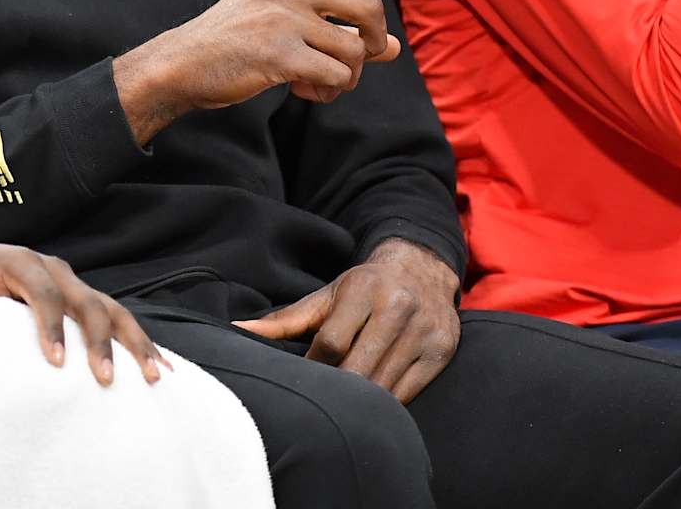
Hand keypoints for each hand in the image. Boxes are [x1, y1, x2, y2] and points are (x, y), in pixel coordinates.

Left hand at [0, 242, 168, 385]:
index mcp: (25, 262)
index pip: (44, 292)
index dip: (52, 324)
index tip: (56, 361)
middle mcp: (57, 271)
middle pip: (88, 302)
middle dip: (100, 341)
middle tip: (105, 379)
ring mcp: (74, 285)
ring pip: (113, 310)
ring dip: (135, 342)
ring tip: (153, 376)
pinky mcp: (84, 300)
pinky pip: (117, 319)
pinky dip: (139, 342)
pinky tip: (161, 367)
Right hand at [113, 0, 437, 142]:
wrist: (183, 62)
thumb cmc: (235, 41)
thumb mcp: (283, 20)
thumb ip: (335, 26)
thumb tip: (391, 47)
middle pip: (369, 9)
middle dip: (371, 42)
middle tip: (352, 62)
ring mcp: (285, 16)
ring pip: (355, 50)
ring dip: (348, 78)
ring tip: (321, 86)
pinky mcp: (280, 52)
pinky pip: (337, 77)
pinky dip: (330, 93)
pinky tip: (305, 94)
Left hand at [234, 238, 459, 403]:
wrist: (422, 270)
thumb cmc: (364, 287)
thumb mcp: (327, 295)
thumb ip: (286, 318)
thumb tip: (239, 330)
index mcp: (364, 291)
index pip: (332, 343)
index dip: (313, 368)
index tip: (301, 381)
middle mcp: (398, 309)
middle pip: (359, 369)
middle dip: (335, 391)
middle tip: (317, 403)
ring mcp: (424, 332)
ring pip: (384, 386)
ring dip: (359, 403)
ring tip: (340, 409)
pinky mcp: (441, 352)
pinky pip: (408, 393)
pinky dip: (385, 404)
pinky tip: (369, 406)